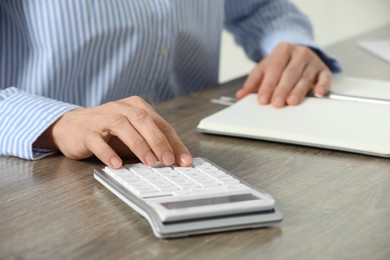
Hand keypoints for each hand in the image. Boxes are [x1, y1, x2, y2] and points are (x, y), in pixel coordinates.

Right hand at [34, 96, 192, 167]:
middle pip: (143, 120)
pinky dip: (108, 153)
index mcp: (137, 106)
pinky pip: (97, 141)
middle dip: (158, 141)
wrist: (72, 127)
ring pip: (122, 126)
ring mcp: (102, 118)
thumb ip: (152, 143)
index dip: (174, 142)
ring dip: (138, 145)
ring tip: (149, 162)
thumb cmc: (109, 133)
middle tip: (168, 161)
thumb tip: (176, 160)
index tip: (185, 161)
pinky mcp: (85, 131)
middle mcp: (120, 108)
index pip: (161, 124)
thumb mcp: (135, 135)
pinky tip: (117, 164)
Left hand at [236, 42, 331, 107]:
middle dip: (282, 89)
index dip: (268, 85)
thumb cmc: (280, 64)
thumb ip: (253, 82)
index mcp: (283, 49)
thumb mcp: (264, 69)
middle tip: (276, 103)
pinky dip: (323, 85)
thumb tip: (241, 95)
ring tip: (291, 101)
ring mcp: (313, 61)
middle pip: (290, 73)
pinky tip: (319, 92)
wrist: (297, 53)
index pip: (274, 68)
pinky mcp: (324, 70)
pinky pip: (325, 78)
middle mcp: (299, 53)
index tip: (262, 99)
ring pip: (305, 77)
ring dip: (298, 91)